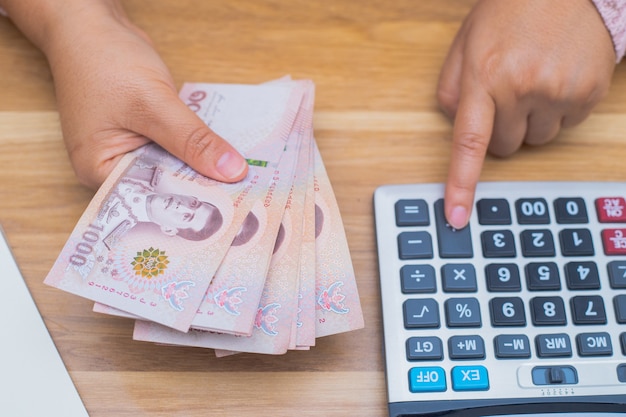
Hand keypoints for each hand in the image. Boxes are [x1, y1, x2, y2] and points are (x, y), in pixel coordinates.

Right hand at [3, 0, 247, 187]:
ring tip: (242, 183)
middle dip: (200, 189)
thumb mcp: (153, 103)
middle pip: (164, 187)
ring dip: (201, 169)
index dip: (189, 204)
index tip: (230, 210)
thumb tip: (231, 172)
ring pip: (172, 169)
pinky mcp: (143, 137)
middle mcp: (111, 168)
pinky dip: (194, 150)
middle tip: (244, 199)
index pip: (149, 199)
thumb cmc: (106, 60)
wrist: (92, 25)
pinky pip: (174, 150)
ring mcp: (127, 152)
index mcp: (99, 170)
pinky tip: (224, 158)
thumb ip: (192, 140)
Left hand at [437, 0, 615, 228]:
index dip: (461, 183)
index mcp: (484, 75)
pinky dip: (558, 110)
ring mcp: (559, 91)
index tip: (457, 216)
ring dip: (531, 121)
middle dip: (502, 130)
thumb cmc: (512, 10)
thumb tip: (452, 125)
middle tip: (508, 94)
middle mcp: (522, 87)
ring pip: (536, 140)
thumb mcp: (466, 42)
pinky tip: (557, 77)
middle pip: (504, 147)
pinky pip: (566, 125)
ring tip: (535, 79)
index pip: (468, 142)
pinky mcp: (588, 93)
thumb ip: (450, 87)